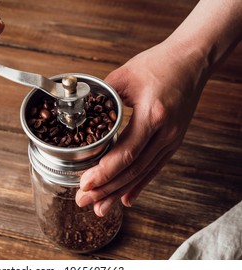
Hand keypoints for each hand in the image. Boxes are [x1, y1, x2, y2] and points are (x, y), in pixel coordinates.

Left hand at [76, 41, 205, 216]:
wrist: (192, 60)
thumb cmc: (160, 63)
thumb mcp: (125, 75)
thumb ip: (101, 97)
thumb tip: (79, 112)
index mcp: (152, 114)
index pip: (126, 152)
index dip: (104, 172)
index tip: (85, 184)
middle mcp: (165, 132)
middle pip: (133, 169)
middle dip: (106, 189)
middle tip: (83, 201)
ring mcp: (172, 140)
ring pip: (142, 173)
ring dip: (118, 192)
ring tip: (100, 208)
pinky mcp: (172, 142)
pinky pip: (154, 168)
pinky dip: (138, 185)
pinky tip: (125, 199)